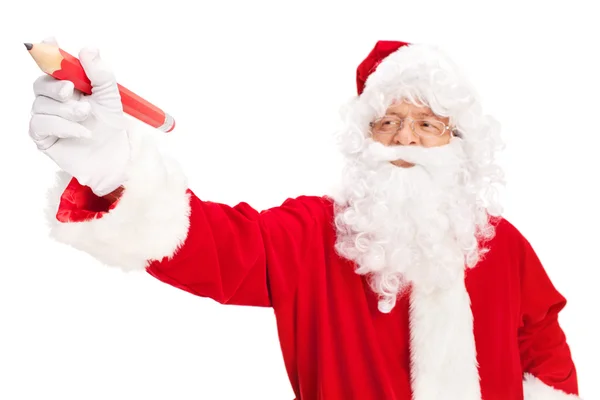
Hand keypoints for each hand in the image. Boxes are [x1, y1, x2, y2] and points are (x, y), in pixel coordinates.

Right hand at [29, 37, 130, 196]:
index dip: (49, 52)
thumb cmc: (111, 128)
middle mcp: (56, 100)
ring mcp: (48, 117)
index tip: (51, 40)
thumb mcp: (110, 97)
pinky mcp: (43, 136)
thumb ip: (100, 73)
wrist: (115, 157)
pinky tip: (80, 132)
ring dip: (66, 110)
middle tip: (72, 91)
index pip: (53, 65)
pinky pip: (40, 124)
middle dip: (56, 86)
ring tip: (86, 118)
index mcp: (70, 86)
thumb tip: (88, 49)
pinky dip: (62, 126)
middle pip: (41, 83)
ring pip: (41, 104)